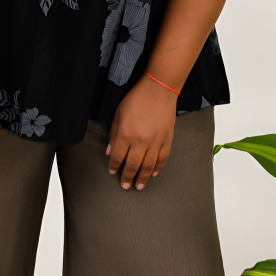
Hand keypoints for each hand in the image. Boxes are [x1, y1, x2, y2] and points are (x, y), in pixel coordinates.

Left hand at [107, 74, 177, 189]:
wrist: (159, 88)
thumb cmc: (136, 98)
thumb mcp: (118, 113)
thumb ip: (113, 133)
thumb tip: (109, 150)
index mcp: (125, 134)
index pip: (117, 157)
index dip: (114, 166)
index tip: (112, 171)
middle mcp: (140, 141)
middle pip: (132, 166)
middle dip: (127, 177)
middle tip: (124, 185)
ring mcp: (155, 142)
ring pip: (148, 167)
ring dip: (142, 178)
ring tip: (138, 186)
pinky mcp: (166, 140)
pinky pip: (162, 160)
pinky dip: (157, 169)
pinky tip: (152, 174)